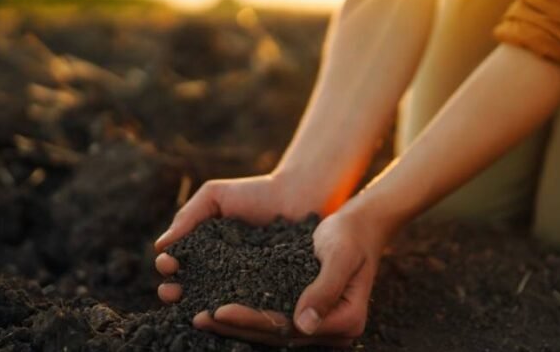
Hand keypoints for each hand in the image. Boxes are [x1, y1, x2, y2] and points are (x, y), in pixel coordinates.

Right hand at [153, 173, 322, 302]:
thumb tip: (160, 245)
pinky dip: (235, 308)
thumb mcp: (215, 196)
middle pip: (189, 287)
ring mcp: (242, 283)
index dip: (167, 266)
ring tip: (192, 305)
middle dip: (174, 291)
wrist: (298, 195)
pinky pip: (248, 303)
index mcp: (203, 250)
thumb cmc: (255, 192)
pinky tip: (225, 309)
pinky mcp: (267, 291)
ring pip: (214, 300)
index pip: (177, 263)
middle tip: (170, 291)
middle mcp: (219, 270)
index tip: (167, 263)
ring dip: (198, 305)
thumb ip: (188, 216)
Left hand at [192, 208, 384, 346]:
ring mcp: (317, 324)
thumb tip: (304, 325)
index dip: (252, 321)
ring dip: (234, 325)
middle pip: (276, 334)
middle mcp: (331, 330)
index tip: (220, 310)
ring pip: (269, 330)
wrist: (361, 225)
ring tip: (199, 316)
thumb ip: (325, 288)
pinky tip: (215, 306)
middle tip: (198, 317)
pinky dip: (243, 313)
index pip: (289, 328)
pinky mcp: (303, 312)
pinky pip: (270, 318)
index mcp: (346, 322)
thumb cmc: (352, 234)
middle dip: (235, 326)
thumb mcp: (341, 255)